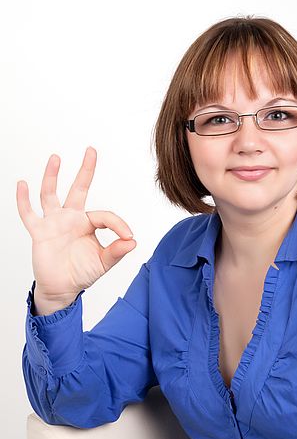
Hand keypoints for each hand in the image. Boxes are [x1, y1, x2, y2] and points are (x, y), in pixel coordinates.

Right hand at [16, 147, 135, 306]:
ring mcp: (54, 223)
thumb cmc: (82, 272)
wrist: (61, 288)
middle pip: (79, 188)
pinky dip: (24, 200)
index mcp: (89, 223)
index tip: (128, 236)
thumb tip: (133, 241)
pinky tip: (22, 184)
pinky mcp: (39, 232)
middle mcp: (71, 218)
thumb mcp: (104, 263)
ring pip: (51, 195)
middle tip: (91, 150)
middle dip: (85, 170)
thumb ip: (117, 252)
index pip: (105, 216)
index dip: (118, 225)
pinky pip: (29, 214)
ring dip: (52, 176)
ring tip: (56, 158)